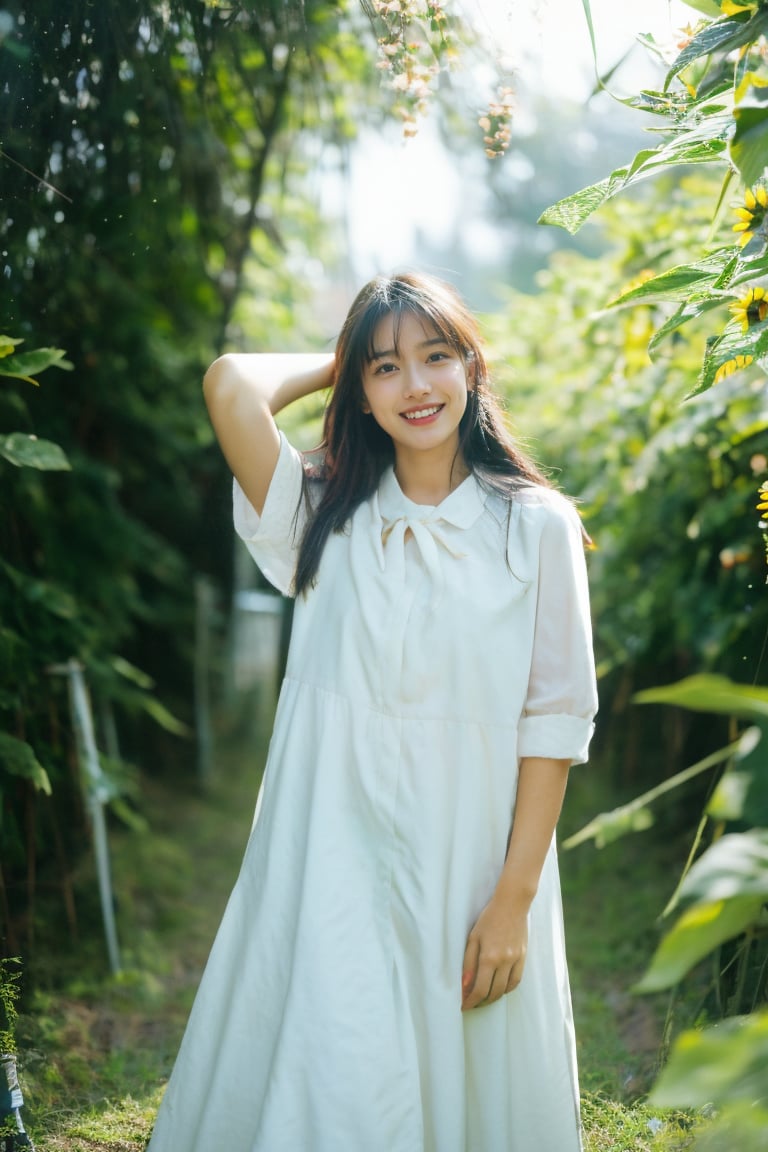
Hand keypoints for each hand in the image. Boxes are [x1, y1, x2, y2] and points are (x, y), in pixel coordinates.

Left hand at [461, 892, 528, 1010]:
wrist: (512, 905)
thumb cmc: (488, 918)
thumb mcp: (473, 938)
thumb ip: (468, 963)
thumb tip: (465, 985)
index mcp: (489, 957)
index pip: (479, 989)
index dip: (471, 1001)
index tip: (463, 1006)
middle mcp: (504, 962)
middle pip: (493, 993)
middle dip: (480, 1002)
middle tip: (471, 1004)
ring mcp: (515, 961)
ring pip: (505, 989)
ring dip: (493, 998)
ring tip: (483, 998)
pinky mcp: (523, 957)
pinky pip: (516, 981)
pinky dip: (506, 989)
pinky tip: (499, 989)